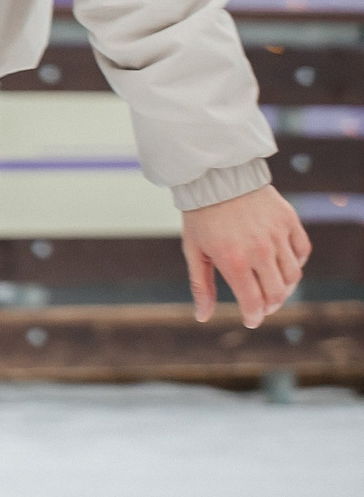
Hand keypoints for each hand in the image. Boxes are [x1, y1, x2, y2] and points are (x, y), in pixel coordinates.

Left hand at [180, 184, 310, 327]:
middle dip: (269, 306)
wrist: (215, 176)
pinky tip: (283, 265)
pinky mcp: (289, 220)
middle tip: (261, 306)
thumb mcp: (193, 250)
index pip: (254, 302)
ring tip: (272, 287)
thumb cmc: (200, 215)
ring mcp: (277, 234)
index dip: (254, 316)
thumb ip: (201, 285)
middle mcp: (259, 250)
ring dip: (284, 288)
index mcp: (233, 260)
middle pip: (277, 293)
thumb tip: (202, 316)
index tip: (250, 319)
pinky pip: (302, 251)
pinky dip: (296, 262)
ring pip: (293, 275)